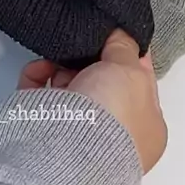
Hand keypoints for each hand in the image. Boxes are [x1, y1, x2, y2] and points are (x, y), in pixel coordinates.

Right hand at [19, 31, 166, 173]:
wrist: (65, 152)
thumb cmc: (111, 116)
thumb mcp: (131, 72)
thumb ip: (126, 48)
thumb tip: (120, 35)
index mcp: (145, 125)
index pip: (141, 82)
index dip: (131, 55)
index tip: (119, 32)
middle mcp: (112, 129)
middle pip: (103, 80)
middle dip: (92, 58)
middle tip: (87, 38)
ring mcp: (75, 128)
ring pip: (70, 83)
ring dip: (63, 64)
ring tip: (61, 50)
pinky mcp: (42, 124)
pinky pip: (39, 89)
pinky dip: (39, 73)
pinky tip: (42, 65)